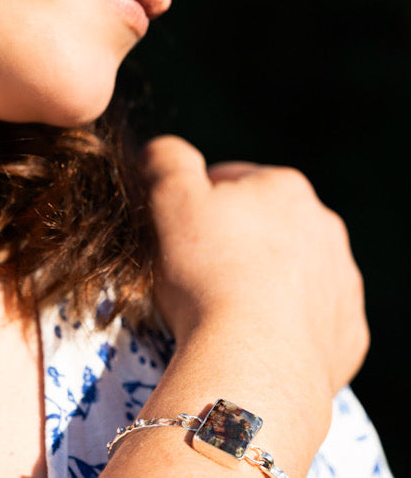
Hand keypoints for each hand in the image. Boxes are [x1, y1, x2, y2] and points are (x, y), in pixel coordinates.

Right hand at [143, 135, 368, 396]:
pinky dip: (285, 324)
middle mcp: (324, 226)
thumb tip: (164, 149)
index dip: (194, 204)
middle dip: (233, 241)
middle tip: (197, 274)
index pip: (230, 179)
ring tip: (226, 309)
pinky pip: (310, 319)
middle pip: (264, 225)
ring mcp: (341, 281)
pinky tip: (256, 338)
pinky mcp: (345, 331)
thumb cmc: (207, 272)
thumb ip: (167, 159)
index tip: (176, 235)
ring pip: (291, 271)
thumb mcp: (170, 200)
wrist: (252, 361)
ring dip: (262, 280)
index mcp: (284, 187)